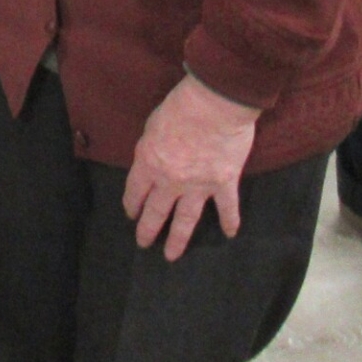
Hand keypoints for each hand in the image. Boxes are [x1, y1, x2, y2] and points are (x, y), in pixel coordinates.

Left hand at [123, 73, 258, 260]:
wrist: (213, 106)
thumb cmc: (179, 108)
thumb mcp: (152, 126)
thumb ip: (150, 148)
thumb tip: (151, 160)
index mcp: (149, 163)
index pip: (135, 191)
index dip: (132, 204)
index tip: (131, 214)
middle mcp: (171, 181)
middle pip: (157, 211)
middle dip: (148, 229)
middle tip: (143, 243)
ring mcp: (198, 186)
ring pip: (186, 219)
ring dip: (178, 239)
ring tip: (172, 255)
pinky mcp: (223, 183)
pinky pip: (227, 207)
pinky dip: (230, 221)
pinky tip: (230, 234)